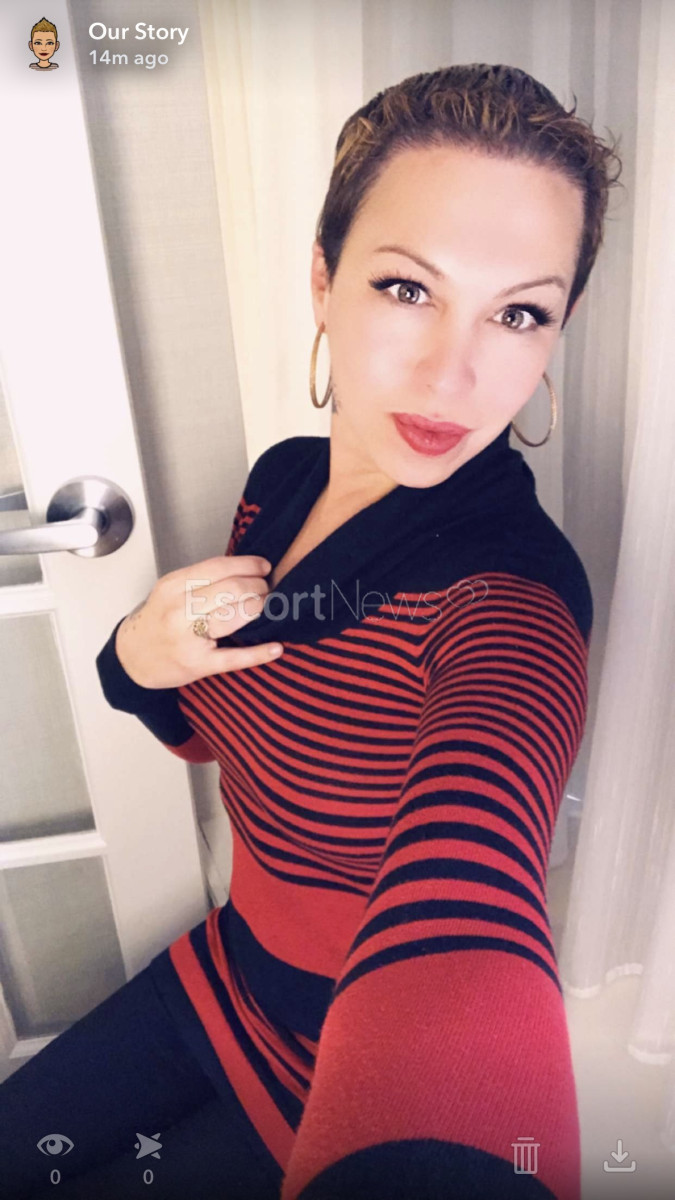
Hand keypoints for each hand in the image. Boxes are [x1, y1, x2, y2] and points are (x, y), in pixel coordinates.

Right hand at [115, 555, 281, 687]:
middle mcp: (179, 610)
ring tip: (269, 607)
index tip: (264, 567)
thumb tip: (244, 570)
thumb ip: (200, 580)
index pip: (218, 568)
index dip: (248, 565)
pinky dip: (259, 653)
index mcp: (173, 587)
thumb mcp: (170, 591)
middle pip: (232, 590)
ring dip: (260, 608)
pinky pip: (234, 658)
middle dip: (258, 587)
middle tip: (268, 589)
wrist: (130, 657)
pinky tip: (276, 647)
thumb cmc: (156, 621)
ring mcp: (188, 638)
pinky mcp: (198, 664)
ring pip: (235, 616)